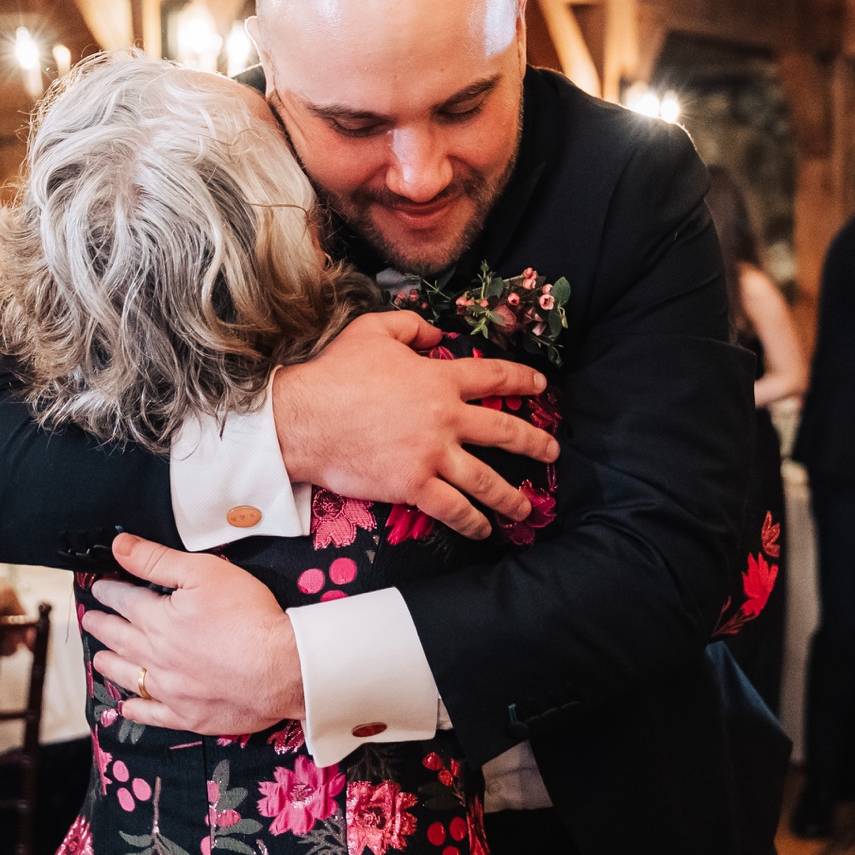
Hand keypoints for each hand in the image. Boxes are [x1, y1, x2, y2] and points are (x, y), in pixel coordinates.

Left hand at [84, 534, 301, 736]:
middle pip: (120, 639)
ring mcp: (171, 690)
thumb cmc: (249, 617)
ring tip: (99, 658)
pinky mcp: (189, 715)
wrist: (281, 669)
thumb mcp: (205, 572)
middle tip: (91, 620)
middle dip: (103, 626)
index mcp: (158, 620)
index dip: (109, 592)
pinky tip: (128, 706)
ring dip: (111, 665)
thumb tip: (120, 546)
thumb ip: (158, 559)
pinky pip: (153, 714)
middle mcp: (156, 656)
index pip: (125, 601)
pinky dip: (137, 709)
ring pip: (129, 676)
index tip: (99, 588)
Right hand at [271, 312, 556, 540]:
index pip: (493, 376)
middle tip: (552, 452)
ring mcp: (432, 455)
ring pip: (486, 479)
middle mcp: (445, 418)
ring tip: (526, 507)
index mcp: (438, 379)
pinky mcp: (413, 486)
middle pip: (504, 431)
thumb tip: (435, 332)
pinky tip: (484, 529)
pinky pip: (453, 508)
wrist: (303, 418)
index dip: (522, 379)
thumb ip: (411, 326)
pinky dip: (472, 521)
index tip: (541, 385)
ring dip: (511, 495)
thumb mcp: (373, 330)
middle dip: (534, 443)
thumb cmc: (334, 372)